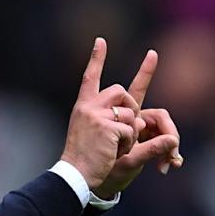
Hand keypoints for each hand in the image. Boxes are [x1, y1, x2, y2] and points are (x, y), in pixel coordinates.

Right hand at [61, 38, 141, 188]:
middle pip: (122, 92)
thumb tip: (139, 118)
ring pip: (131, 113)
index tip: (100, 40)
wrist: (75, 175)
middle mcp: (88, 107)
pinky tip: (113, 152)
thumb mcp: (97, 135)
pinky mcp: (106, 126)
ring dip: (130, 132)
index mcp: (84, 107)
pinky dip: (129, 144)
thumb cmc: (87, 159)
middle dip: (130, 109)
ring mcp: (96, 115)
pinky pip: (132, 130)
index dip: (96, 58)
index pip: (90, 77)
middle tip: (122, 132)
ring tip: (113, 147)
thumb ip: (117, 122)